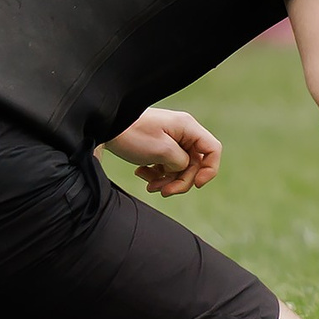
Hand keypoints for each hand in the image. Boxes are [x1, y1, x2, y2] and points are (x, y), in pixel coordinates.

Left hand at [103, 108, 222, 195]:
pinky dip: (157, 174)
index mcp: (187, 127)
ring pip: (180, 168)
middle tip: (163, 191)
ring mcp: (170, 140)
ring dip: (167, 180)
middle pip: (195, 163)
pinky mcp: (158, 147)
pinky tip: (141, 174)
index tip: (196, 184)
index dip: (209, 169)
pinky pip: (166, 166)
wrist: (106, 127)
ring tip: (149, 185)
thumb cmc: (132, 135)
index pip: (213, 149)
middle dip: (180, 181)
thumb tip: (183, 168)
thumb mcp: (161, 151)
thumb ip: (181, 163)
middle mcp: (182, 132)